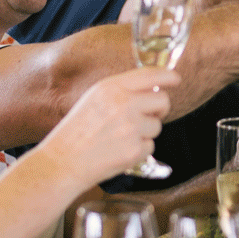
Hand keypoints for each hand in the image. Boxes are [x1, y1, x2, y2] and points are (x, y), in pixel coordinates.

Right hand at [37, 67, 177, 182]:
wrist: (62, 162)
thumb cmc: (77, 131)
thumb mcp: (94, 99)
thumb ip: (122, 91)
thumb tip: (153, 88)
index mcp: (111, 87)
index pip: (151, 75)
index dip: (168, 76)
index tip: (176, 79)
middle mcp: (124, 104)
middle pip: (163, 100)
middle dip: (159, 109)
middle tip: (146, 116)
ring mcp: (131, 127)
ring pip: (157, 125)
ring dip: (145, 133)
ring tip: (120, 138)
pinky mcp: (135, 149)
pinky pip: (150, 146)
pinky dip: (139, 150)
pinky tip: (119, 151)